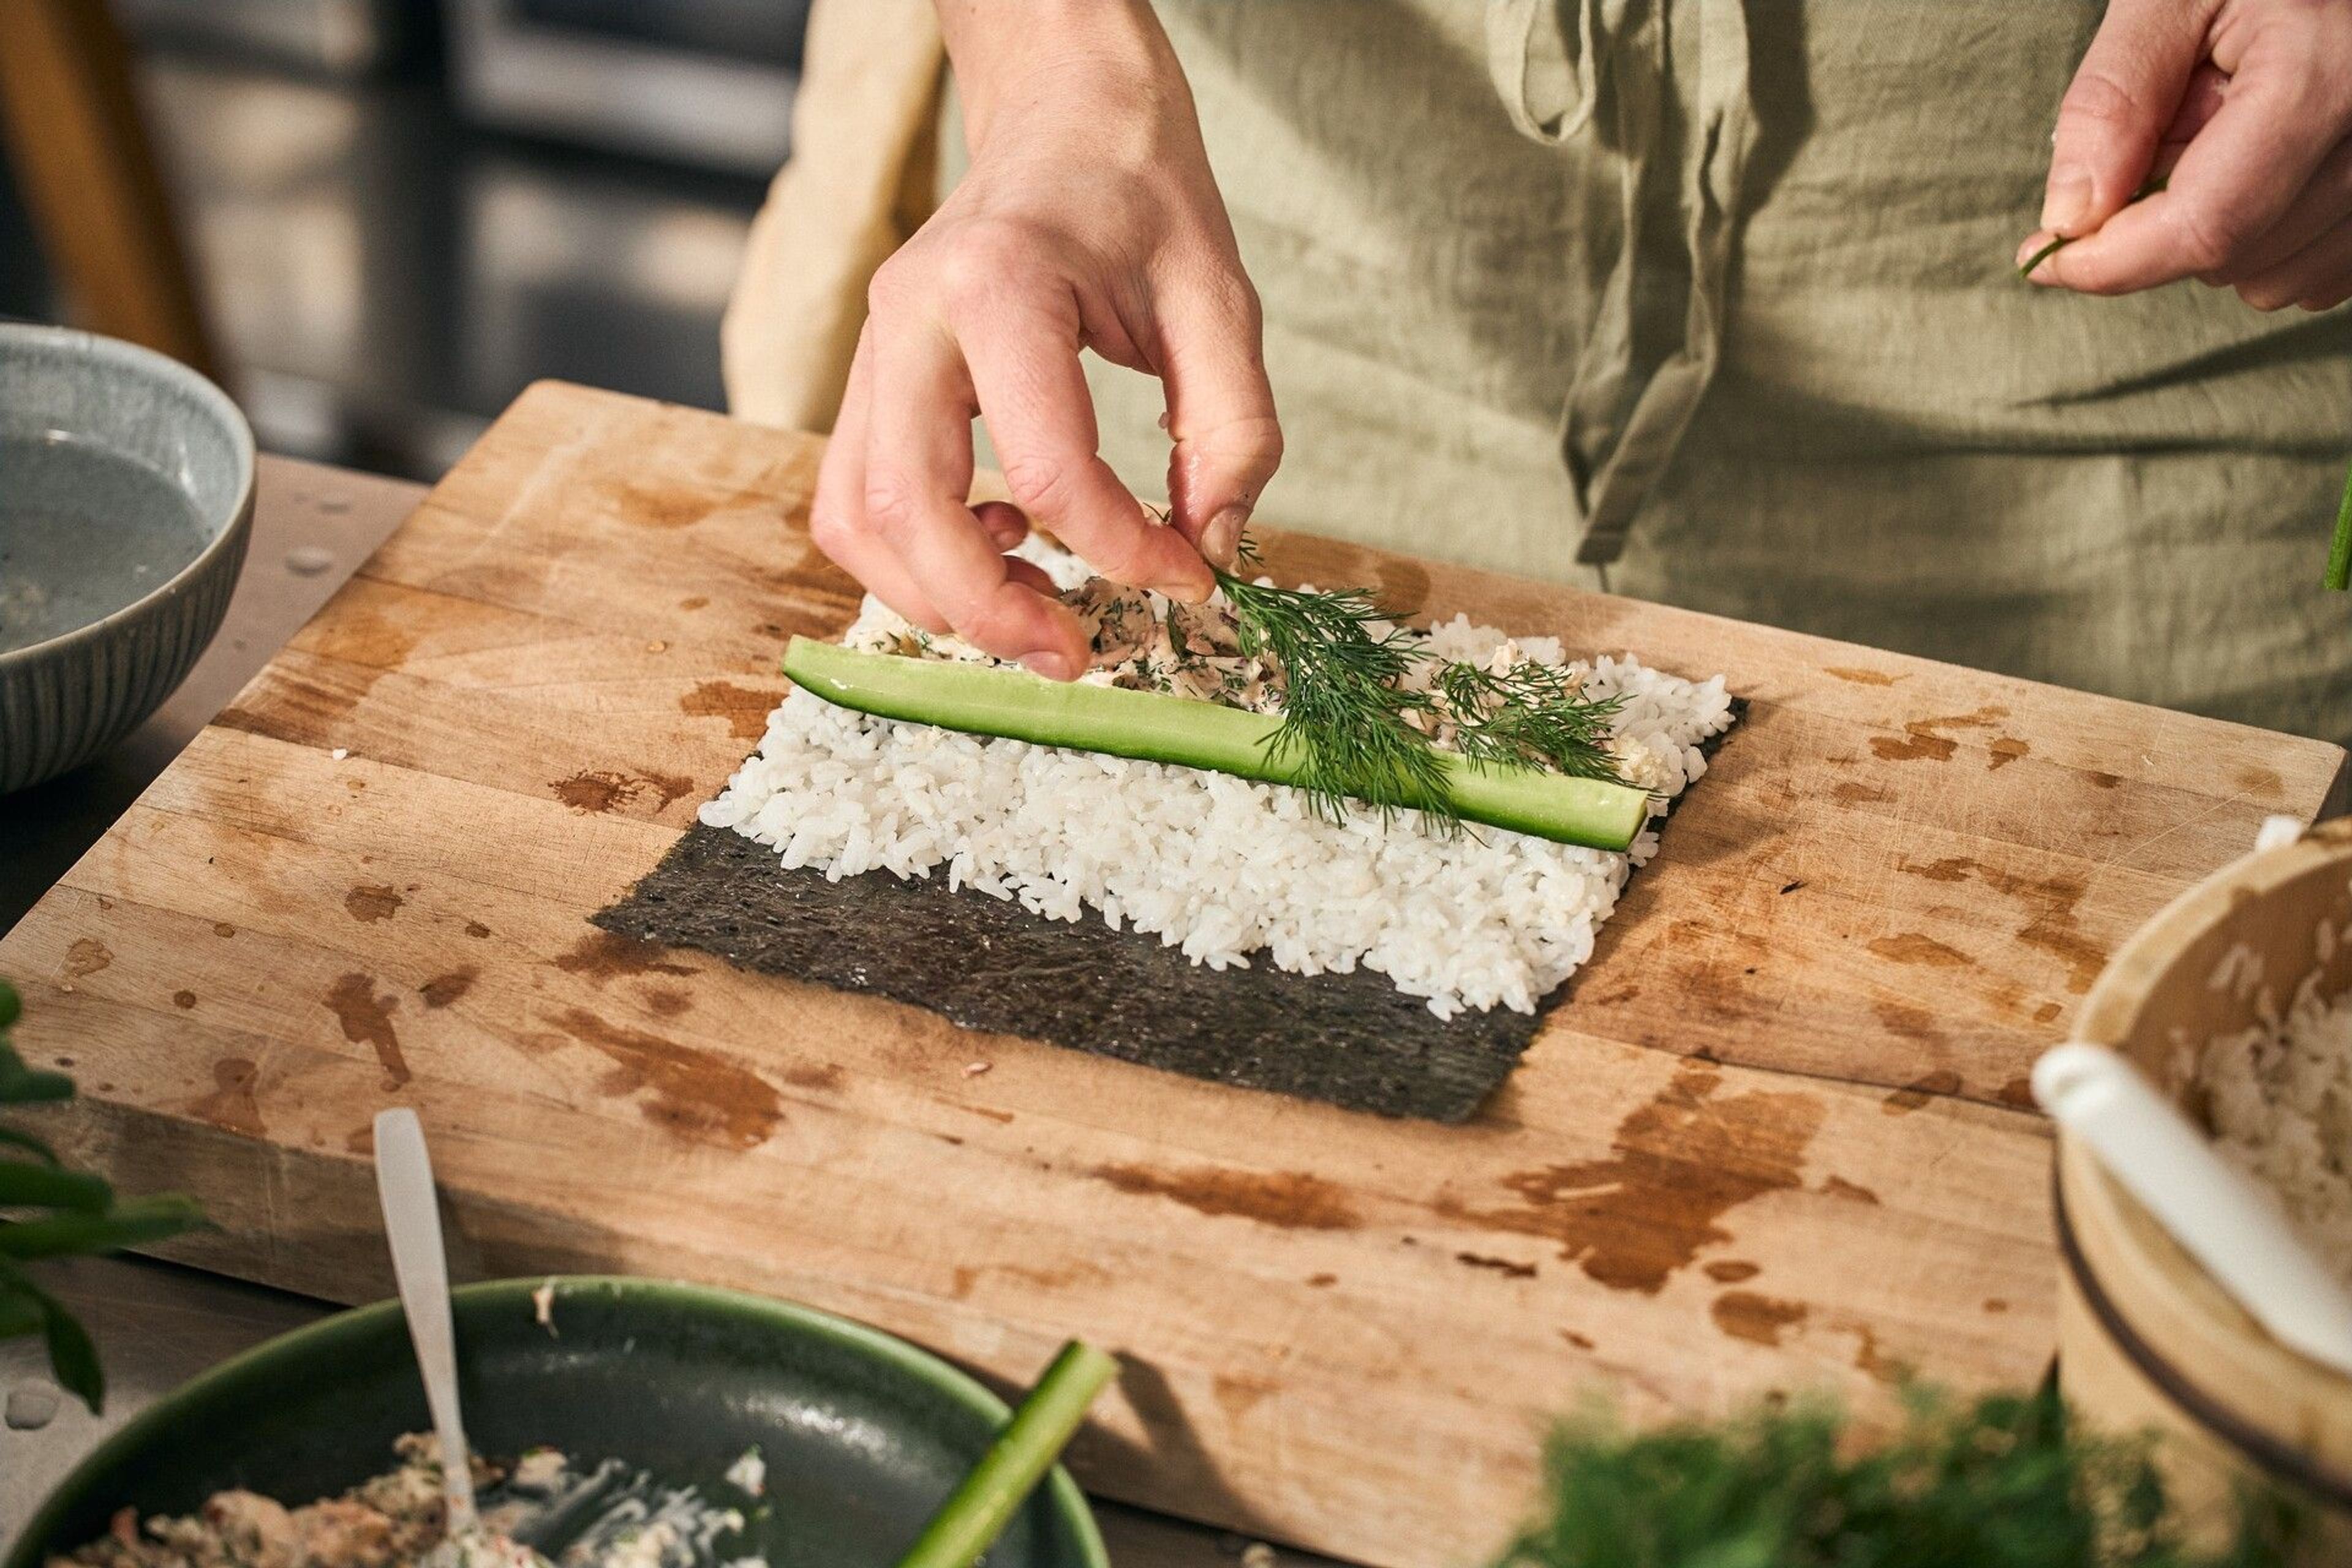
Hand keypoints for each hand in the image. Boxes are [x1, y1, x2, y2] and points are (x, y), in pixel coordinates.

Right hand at [809, 0, 1281, 678]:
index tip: (1190, 577)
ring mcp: (874, 347)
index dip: (1124, 549)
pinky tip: (1002, 540)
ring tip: (1036, 612)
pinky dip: (911, 554)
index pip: (1049, 465)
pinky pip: (852, 497)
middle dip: (989, 608)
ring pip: (855, 515)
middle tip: (1077, 656)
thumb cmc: (1143, 199)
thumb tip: (1209, 551)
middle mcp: (910, 315)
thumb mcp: (1221, 303)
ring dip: (936, 595)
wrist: (1065, 117)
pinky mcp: (870, 379)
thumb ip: (1233, 433)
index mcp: (1002, 283)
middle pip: (906, 505)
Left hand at [2017, 0, 2351, 310]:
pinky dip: (2265, 240)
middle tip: (2166, 135)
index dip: (2109, 260)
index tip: (2046, 255)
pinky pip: (2313, 274)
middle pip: (2234, 253)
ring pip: (2272, 278)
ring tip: (2225, 136)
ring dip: (2217, 230)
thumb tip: (2070, 217)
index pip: (2207, 223)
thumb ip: (2115, 100)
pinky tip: (2259, 168)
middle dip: (2163, 221)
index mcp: (2329, 70)